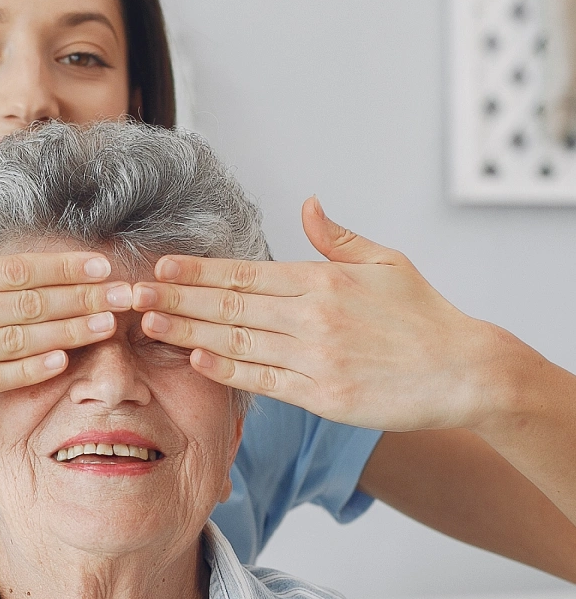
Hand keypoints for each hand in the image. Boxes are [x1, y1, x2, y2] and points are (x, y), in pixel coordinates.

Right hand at [0, 178, 130, 424]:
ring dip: (70, 333)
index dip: (61, 267)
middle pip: (25, 304)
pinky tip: (62, 361)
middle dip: (84, 298)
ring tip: (110, 325)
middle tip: (128, 295)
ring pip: (16, 342)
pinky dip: (28, 371)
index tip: (99, 264)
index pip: (11, 269)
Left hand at [132, 197, 500, 431]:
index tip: (162, 265)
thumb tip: (307, 203)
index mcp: (324, 280)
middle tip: (135, 291)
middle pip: (232, 305)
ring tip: (150, 321)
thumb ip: (337, 238)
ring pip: (239, 341)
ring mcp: (316, 357)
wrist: (463, 370)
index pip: (247, 273)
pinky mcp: (322, 395)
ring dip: (189, 330)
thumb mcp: (386, 262)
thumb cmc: (424, 317)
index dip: (200, 270)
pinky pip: (264, 380)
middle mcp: (314, 316)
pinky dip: (227, 369)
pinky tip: (195, 358)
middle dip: (179, 297)